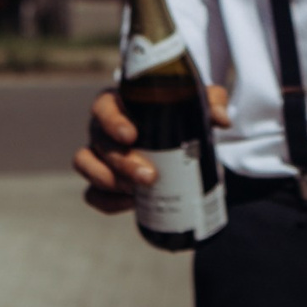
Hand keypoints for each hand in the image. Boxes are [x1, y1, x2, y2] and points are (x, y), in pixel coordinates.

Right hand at [72, 85, 230, 213]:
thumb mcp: (196, 104)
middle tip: (149, 176)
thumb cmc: (179, 114)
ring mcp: (98, 155)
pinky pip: (92, 194)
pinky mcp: (101, 181)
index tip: (132, 135)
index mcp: (118, 104)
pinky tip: (130, 204)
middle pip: (99, 142)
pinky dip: (107, 202)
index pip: (104, 107)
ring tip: (136, 191)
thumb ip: (212, 102)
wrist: (173, 139)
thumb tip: (221, 120)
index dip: (112, 122)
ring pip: (85, 165)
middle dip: (122, 162)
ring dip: (108, 180)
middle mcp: (102, 128)